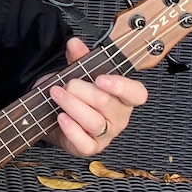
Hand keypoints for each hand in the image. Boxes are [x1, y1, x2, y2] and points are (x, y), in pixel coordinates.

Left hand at [46, 37, 147, 157]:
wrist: (54, 114)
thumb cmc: (74, 95)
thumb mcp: (77, 72)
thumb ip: (79, 57)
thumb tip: (75, 44)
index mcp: (123, 96)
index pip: (137, 93)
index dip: (122, 86)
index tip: (101, 78)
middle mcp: (118, 116)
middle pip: (106, 103)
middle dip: (81, 90)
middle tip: (66, 84)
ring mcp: (105, 134)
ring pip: (93, 121)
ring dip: (71, 104)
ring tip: (56, 94)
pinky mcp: (89, 147)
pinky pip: (84, 142)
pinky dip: (71, 129)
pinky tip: (61, 117)